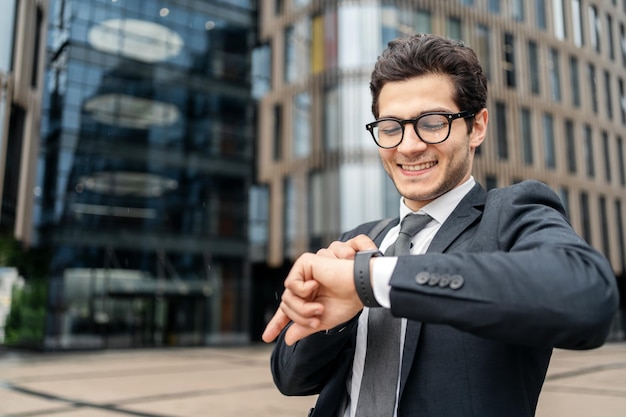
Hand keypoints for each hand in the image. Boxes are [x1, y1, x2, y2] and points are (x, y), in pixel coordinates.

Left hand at [262, 235, 377, 344]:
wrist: (359, 288)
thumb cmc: (348, 302)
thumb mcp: (323, 321)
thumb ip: (304, 327)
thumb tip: (287, 339)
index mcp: (309, 298)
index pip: (288, 311)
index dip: (277, 324)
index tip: (267, 337)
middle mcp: (305, 285)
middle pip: (286, 306)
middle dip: (300, 317)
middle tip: (316, 320)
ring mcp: (304, 274)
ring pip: (287, 298)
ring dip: (302, 308)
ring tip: (319, 307)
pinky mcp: (305, 263)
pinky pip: (291, 284)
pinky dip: (302, 290)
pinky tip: (316, 285)